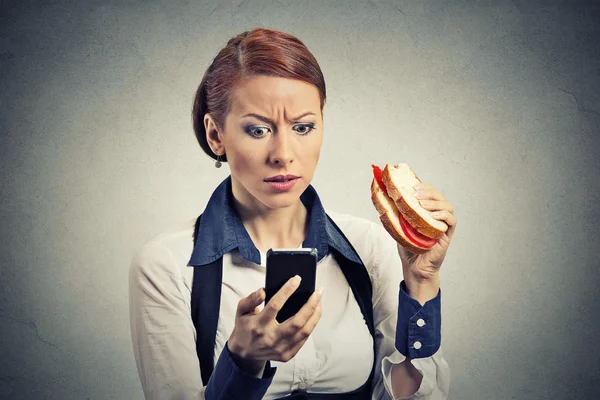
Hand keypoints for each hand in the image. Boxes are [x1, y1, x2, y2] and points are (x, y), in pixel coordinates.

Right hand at [227, 276, 322, 375]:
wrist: (244, 352)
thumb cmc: (245, 327)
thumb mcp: (241, 311)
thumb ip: (250, 299)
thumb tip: (263, 291)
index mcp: (258, 325)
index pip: (275, 305)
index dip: (287, 291)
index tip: (297, 279)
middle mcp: (270, 338)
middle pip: (297, 322)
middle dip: (311, 304)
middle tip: (318, 291)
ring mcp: (280, 349)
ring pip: (305, 331)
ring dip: (315, 315)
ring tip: (319, 301)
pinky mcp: (286, 355)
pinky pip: (304, 339)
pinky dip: (311, 325)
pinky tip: (313, 315)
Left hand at [397, 183, 456, 302]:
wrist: (414, 267)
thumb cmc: (408, 247)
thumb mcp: (399, 227)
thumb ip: (396, 215)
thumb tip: (383, 200)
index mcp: (427, 212)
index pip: (430, 194)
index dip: (424, 187)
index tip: (413, 186)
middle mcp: (437, 216)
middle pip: (440, 197)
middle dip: (429, 192)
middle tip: (416, 193)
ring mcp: (443, 225)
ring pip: (448, 206)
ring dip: (435, 202)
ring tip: (423, 203)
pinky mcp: (447, 235)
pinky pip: (451, 221)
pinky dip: (444, 215)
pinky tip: (433, 216)